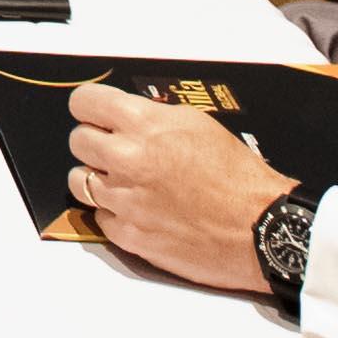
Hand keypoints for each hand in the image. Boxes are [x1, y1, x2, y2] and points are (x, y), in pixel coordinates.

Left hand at [65, 86, 298, 291]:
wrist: (260, 229)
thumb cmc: (238, 177)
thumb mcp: (196, 124)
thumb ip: (151, 117)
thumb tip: (125, 116)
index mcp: (143, 124)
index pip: (83, 102)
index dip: (90, 108)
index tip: (95, 114)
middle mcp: (126, 159)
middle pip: (77, 140)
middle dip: (95, 143)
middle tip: (117, 151)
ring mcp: (124, 200)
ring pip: (80, 181)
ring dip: (99, 180)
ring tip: (127, 183)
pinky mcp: (129, 235)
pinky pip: (100, 217)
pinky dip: (115, 214)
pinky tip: (140, 211)